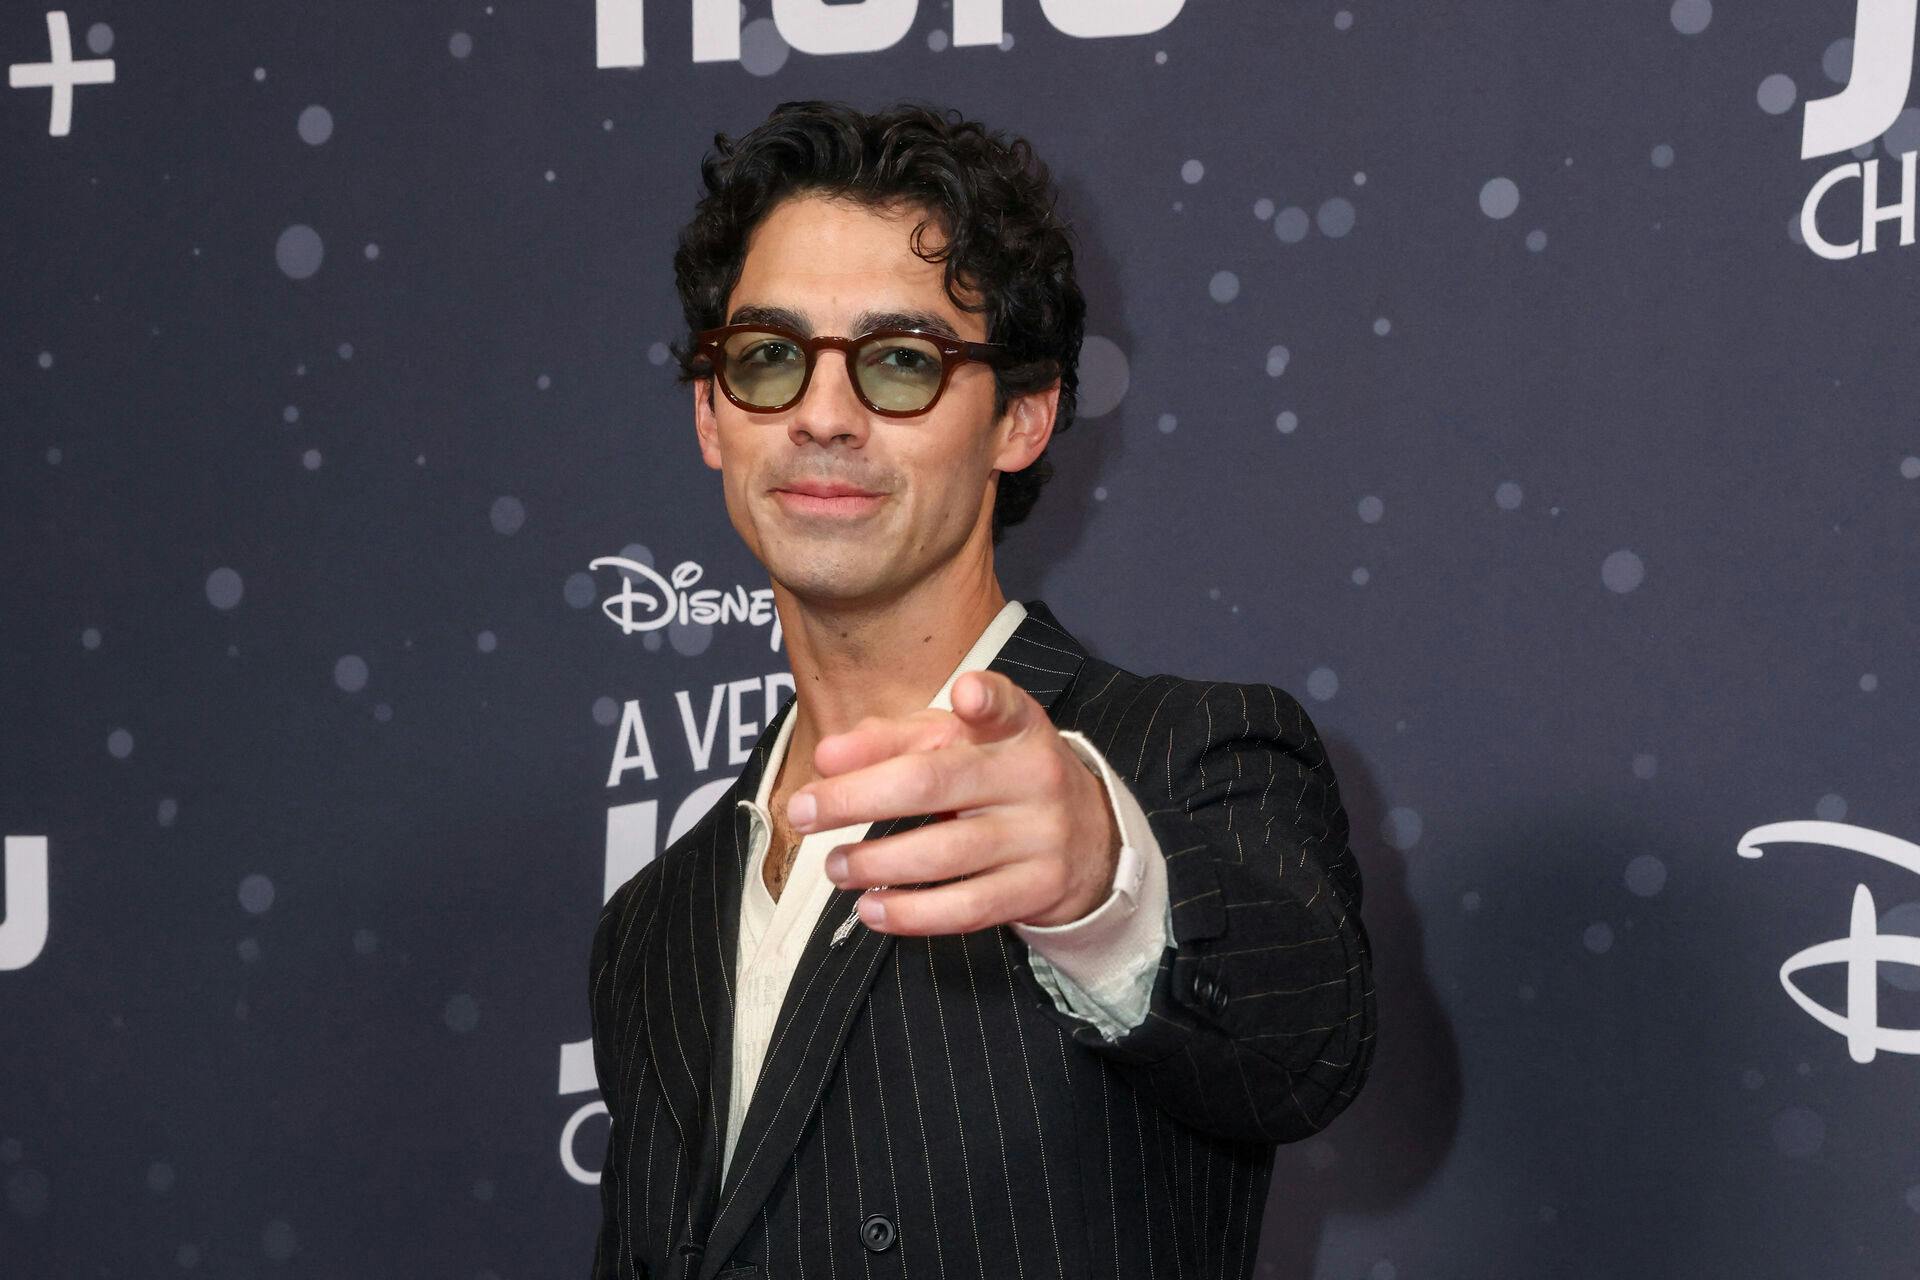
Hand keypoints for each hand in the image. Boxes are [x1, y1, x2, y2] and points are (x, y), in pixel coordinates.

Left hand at [790, 670, 1122, 935]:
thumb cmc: (996, 780)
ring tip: (834, 867)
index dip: (986, 700)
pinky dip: (911, 913)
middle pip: (935, 782)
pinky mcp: (1037, 890)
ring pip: (945, 853)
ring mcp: (1040, 836)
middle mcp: (1033, 775)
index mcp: (1015, 728)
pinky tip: (872, 909)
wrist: (1087, 840)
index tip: (966, 695)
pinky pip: (967, 907)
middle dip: (858, 798)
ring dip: (876, 864)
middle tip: (802, 812)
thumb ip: (891, 740)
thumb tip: (828, 757)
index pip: (1005, 705)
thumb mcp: (957, 744)